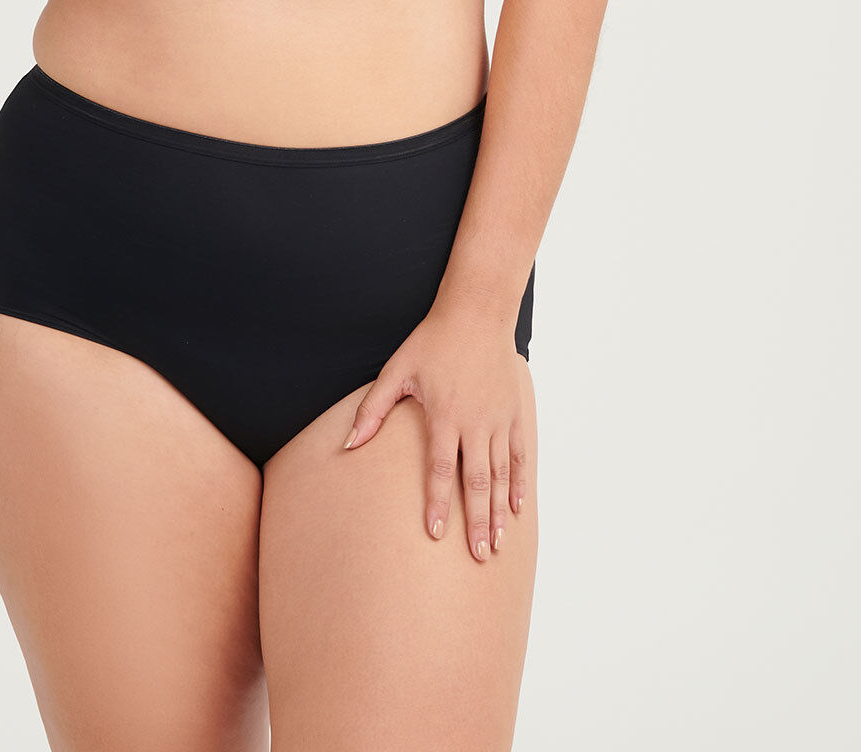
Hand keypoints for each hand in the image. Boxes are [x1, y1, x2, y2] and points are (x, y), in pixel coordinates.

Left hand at [340, 304, 528, 557]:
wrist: (476, 313)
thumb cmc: (431, 342)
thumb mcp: (396, 370)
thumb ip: (372, 410)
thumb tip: (349, 444)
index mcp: (444, 415)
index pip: (440, 469)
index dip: (438, 503)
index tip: (436, 533)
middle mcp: (474, 422)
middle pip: (477, 481)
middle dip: (476, 521)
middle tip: (477, 556)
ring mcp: (497, 419)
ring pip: (501, 474)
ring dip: (498, 511)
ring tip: (496, 543)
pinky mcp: (513, 412)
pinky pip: (518, 455)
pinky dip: (519, 483)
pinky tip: (516, 508)